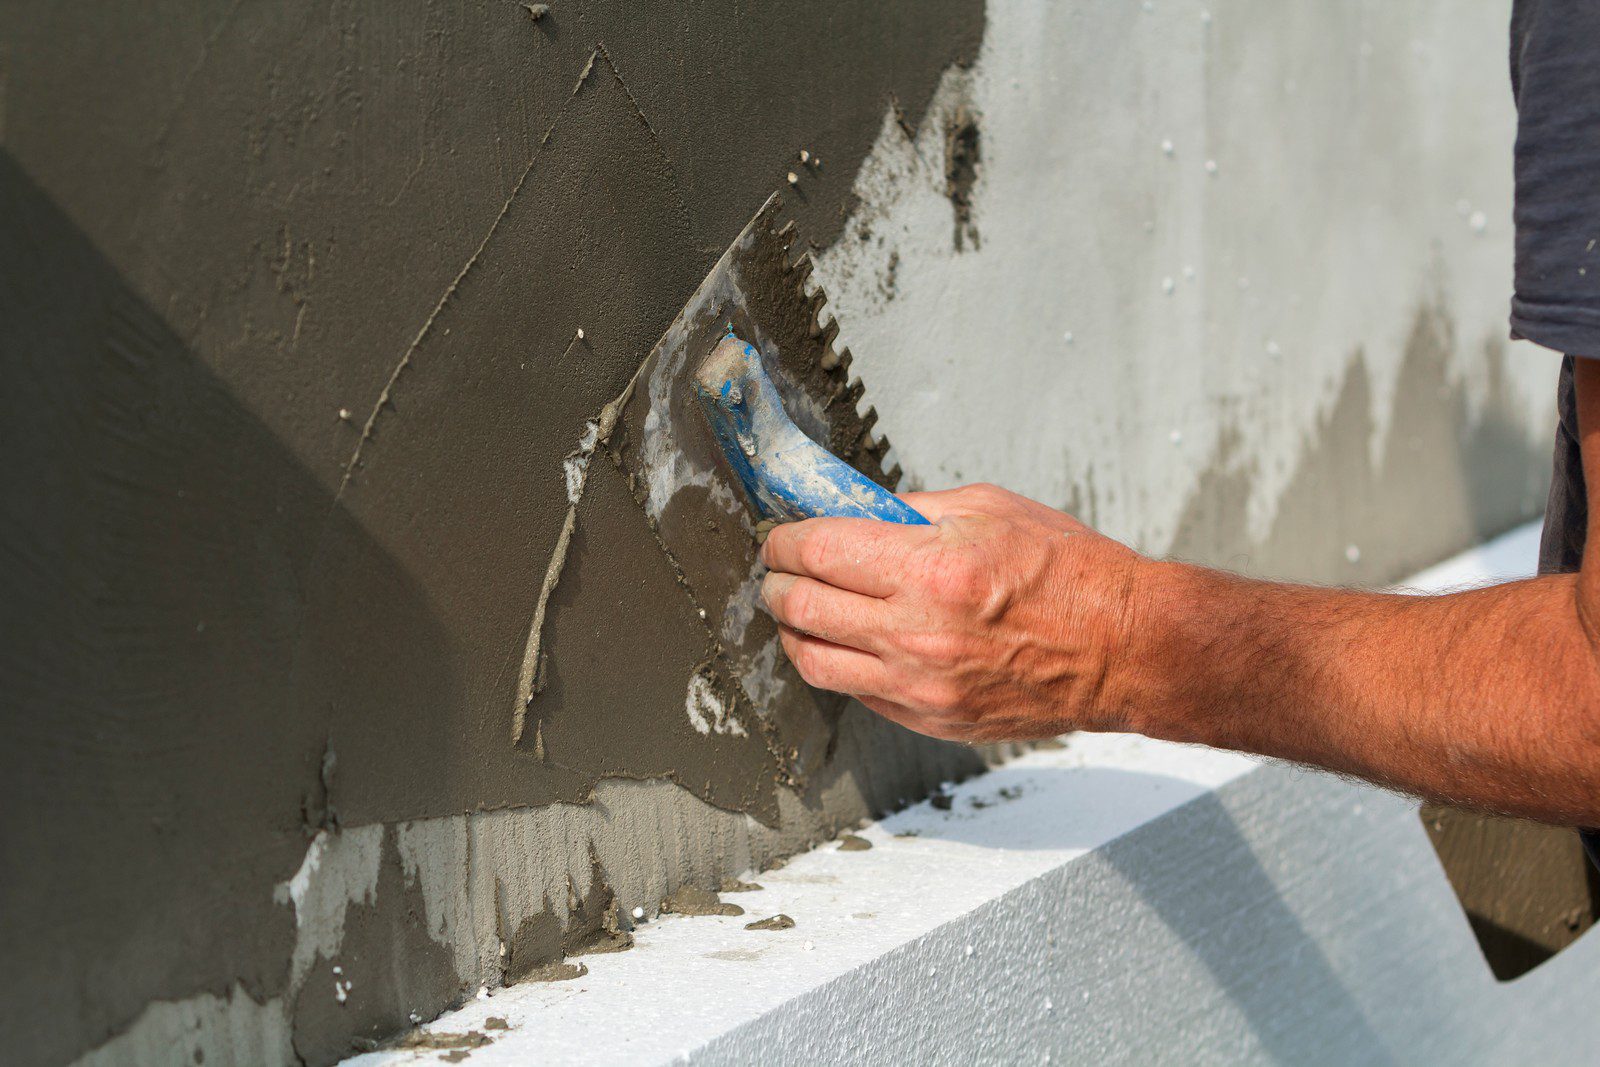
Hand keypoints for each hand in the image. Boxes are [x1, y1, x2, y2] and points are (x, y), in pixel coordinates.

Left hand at [759, 483, 1152, 742]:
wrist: (1123, 650)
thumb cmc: (1070, 575)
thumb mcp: (990, 510)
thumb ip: (913, 510)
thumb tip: (856, 511)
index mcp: (930, 572)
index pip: (819, 552)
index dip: (785, 541)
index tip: (782, 536)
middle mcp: (917, 635)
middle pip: (802, 609)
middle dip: (776, 583)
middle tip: (778, 570)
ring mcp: (921, 687)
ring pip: (815, 663)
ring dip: (794, 631)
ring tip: (799, 610)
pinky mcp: (932, 720)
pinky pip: (858, 693)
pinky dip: (840, 664)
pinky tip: (849, 642)